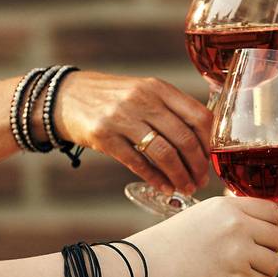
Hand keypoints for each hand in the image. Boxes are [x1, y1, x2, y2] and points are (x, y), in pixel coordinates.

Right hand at [53, 72, 212, 195]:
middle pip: (184, 138)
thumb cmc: (114, 98)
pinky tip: (165, 187)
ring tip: (186, 188)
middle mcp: (143, 100)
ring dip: (179, 176)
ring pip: (164, 153)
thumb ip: (171, 109)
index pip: (199, 116)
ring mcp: (123, 118)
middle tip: (201, 181)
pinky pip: (138, 163)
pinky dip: (155, 178)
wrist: (65, 96)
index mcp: (159, 88)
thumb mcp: (145, 92)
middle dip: (198, 165)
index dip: (209, 143)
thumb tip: (203, 142)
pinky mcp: (104, 137)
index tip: (212, 160)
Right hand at [129, 196, 277, 276]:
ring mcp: (238, 252)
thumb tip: (262, 230)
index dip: (269, 226)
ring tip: (239, 272)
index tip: (259, 237)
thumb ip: (232, 218)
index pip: (273, 211)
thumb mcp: (201, 216)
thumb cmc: (167, 245)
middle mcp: (237, 225)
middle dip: (267, 250)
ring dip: (262, 271)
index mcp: (228, 206)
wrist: (141, 270)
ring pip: (275, 263)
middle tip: (248, 259)